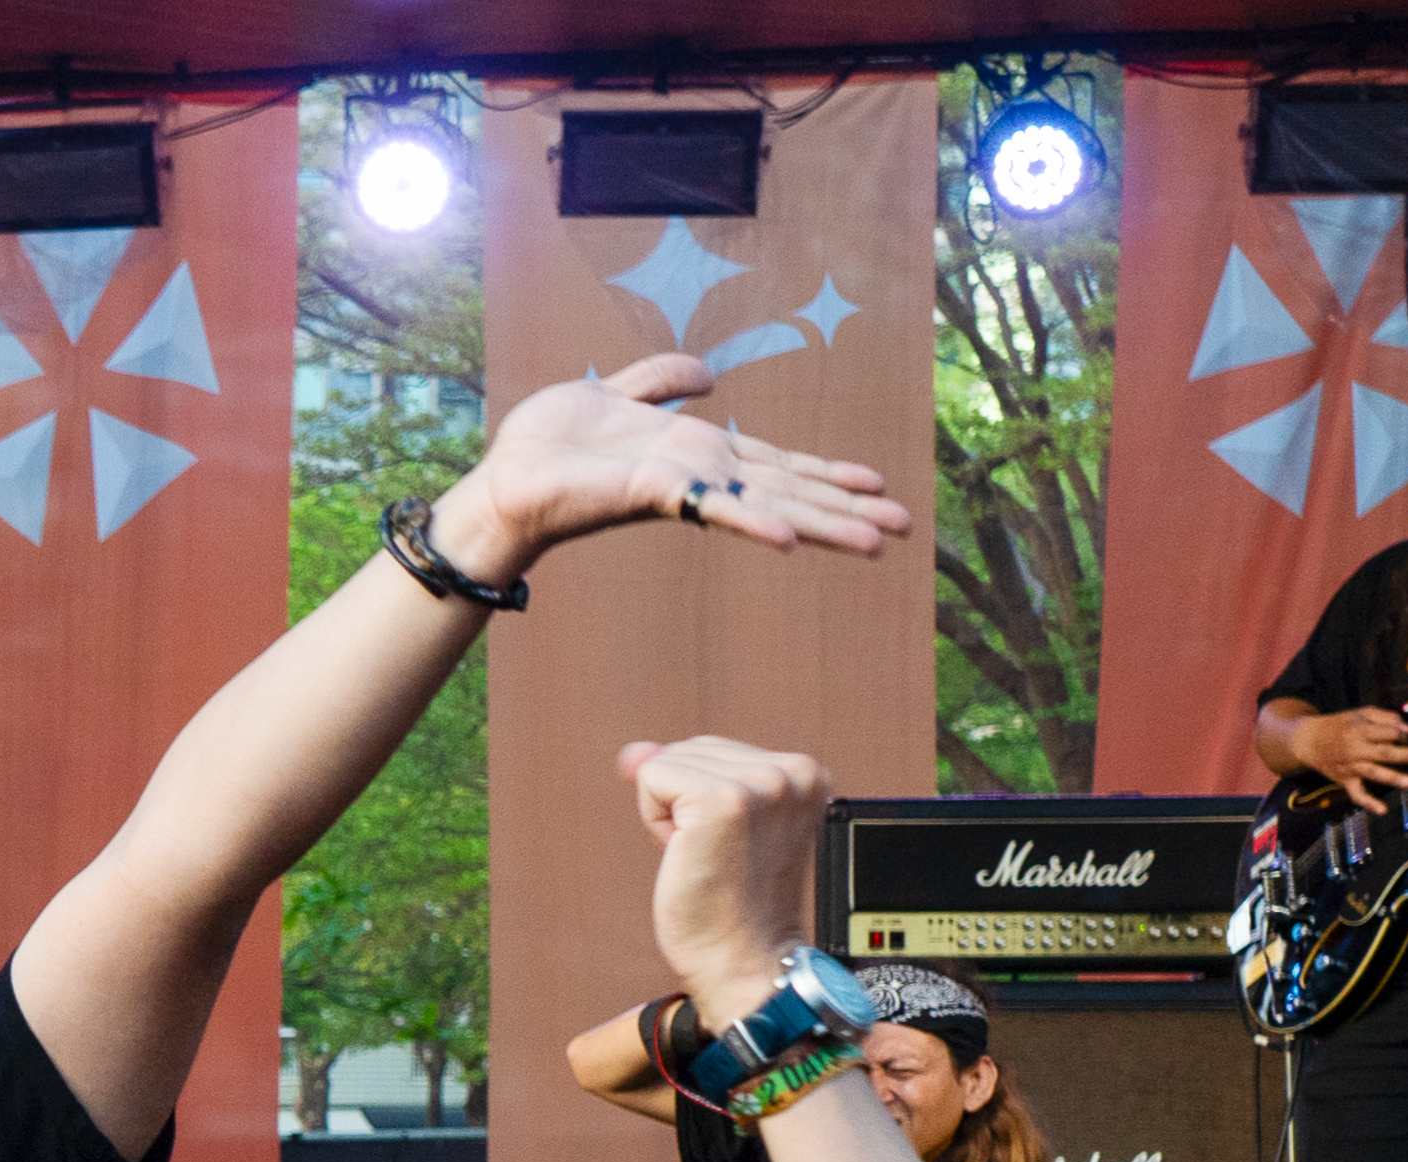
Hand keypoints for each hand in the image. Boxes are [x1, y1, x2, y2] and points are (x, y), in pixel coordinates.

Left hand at [445, 357, 911, 574]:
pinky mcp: (655, 495)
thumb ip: (662, 382)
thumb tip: (708, 375)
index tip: (877, 486)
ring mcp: (683, 489)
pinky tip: (790, 538)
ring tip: (874, 542)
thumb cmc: (550, 446)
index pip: (777, 464)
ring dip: (823, 523)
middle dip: (847, 509)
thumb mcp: (616, 394)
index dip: (827, 474)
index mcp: (698, 454)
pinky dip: (751, 521)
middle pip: (789, 490)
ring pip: (767, 504)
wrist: (503, 479)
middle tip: (905, 529)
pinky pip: (712, 508)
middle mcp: (701, 476)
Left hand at [616, 736, 834, 1022]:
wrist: (746, 964)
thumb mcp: (720, 826)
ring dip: (671, 816)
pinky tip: (689, 857)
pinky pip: (652, 780)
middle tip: (718, 858)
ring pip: (668, 764)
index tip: (732, 850)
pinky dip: (656, 823)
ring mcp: (761, 784)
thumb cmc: (733, 909)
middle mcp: (792, 772)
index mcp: (806, 774)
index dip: (701, 803)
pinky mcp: (721, 800)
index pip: (715, 752)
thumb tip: (633, 752)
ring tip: (709, 859)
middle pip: (690, 750)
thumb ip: (686, 775)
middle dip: (684, 804)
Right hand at [1290, 704, 1407, 814]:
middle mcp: (1356, 749)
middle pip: (1385, 753)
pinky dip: (1368, 803)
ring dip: (1392, 777)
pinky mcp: (1345, 780)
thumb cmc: (1338, 725)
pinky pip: (1357, 794)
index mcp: (1360, 730)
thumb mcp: (1359, 713)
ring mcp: (1351, 767)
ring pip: (1374, 773)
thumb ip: (1383, 717)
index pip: (1386, 732)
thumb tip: (1406, 728)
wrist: (1308, 741)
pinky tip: (1382, 810)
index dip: (1402, 732)